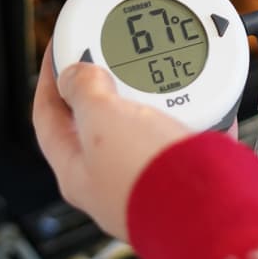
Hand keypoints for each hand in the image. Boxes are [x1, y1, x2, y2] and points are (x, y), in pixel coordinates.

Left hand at [32, 42, 196, 239]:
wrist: (208, 207)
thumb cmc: (149, 177)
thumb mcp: (102, 120)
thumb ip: (85, 90)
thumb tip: (77, 73)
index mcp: (78, 171)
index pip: (49, 117)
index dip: (50, 79)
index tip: (61, 51)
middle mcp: (112, 178)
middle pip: (100, 120)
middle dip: (109, 85)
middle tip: (117, 56)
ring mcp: (152, 175)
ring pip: (150, 124)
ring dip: (158, 97)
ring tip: (165, 74)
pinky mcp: (189, 171)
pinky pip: (190, 132)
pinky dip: (198, 112)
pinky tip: (207, 99)